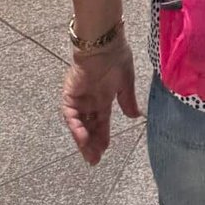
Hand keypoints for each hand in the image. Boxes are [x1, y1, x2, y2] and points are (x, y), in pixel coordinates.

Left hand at [61, 45, 138, 166]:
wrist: (104, 43)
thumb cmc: (117, 58)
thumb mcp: (126, 82)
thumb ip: (127, 100)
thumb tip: (135, 117)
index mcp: (103, 98)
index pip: (101, 122)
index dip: (103, 136)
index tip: (105, 150)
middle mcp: (90, 101)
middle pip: (89, 127)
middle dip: (92, 144)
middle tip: (94, 160)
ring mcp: (79, 99)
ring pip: (79, 124)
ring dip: (83, 140)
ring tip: (89, 154)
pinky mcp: (70, 95)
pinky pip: (71, 116)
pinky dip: (76, 128)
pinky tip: (83, 139)